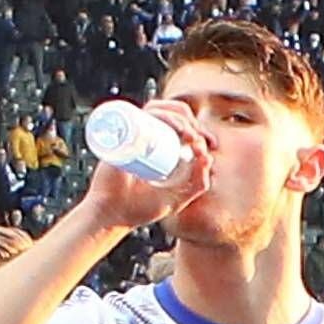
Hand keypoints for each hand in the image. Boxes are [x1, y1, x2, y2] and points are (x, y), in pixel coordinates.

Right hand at [83, 100, 208, 230]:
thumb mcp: (177, 198)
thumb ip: (196, 185)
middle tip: (199, 141)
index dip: (199, 128)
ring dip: (177, 117)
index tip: (211, 143)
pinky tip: (174, 128)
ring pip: (157, 110)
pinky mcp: (119, 136)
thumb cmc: (141, 208)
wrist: (113, 213)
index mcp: (158, 145)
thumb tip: (209, 158)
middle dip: (192, 122)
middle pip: (171, 112)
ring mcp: (131, 134)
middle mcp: (144, 135)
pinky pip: (138, 115)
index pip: (181, 124)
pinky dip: (157, 115)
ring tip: (188, 135)